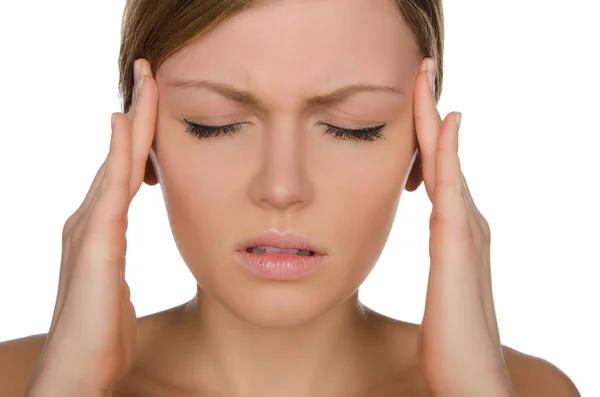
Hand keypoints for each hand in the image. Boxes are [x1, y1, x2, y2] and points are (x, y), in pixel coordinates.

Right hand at [26, 59, 156, 395]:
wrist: (79, 372)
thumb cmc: (100, 335)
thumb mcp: (114, 290)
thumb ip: (115, 266)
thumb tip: (118, 262)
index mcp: (101, 231)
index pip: (126, 173)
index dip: (139, 137)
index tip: (154, 102)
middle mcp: (91, 222)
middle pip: (120, 158)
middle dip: (136, 114)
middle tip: (148, 72)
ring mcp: (90, 230)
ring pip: (117, 163)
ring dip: (132, 120)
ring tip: (145, 81)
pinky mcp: (97, 246)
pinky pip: (112, 189)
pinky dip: (118, 153)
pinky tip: (125, 123)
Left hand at [414, 58, 513, 396]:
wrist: (470, 375)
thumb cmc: (451, 339)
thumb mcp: (445, 288)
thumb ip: (445, 259)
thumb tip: (442, 242)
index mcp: (456, 231)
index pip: (437, 170)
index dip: (425, 134)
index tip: (413, 101)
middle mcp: (466, 222)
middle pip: (443, 155)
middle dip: (431, 112)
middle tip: (421, 71)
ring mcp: (466, 230)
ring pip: (446, 161)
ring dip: (435, 118)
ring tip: (425, 78)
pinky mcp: (459, 244)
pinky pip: (451, 186)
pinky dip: (450, 151)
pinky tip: (446, 122)